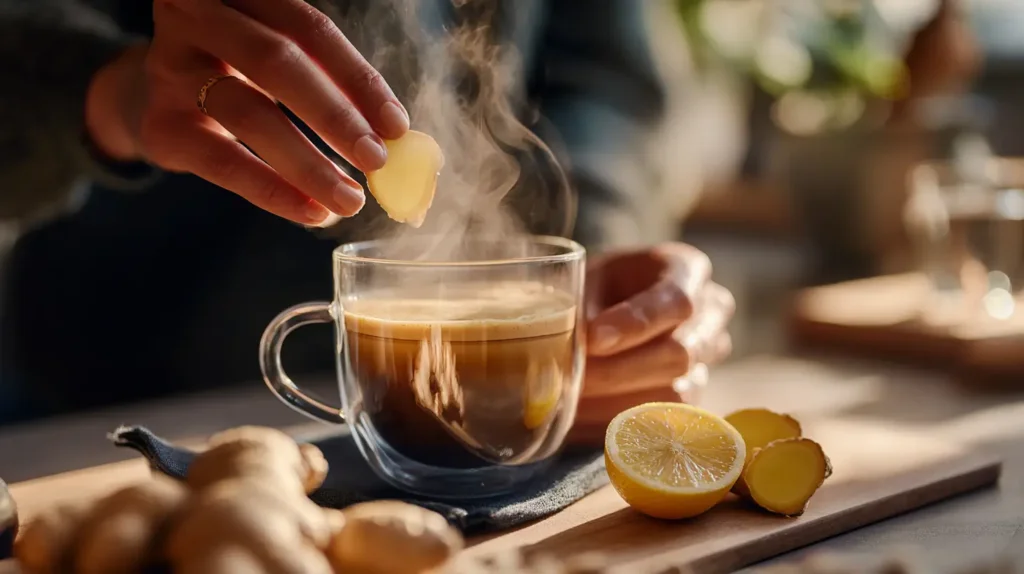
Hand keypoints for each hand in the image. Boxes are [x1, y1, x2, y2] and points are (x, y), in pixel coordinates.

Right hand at [85, 0, 408, 225]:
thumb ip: (326, 83)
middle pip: (277, 62)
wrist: (156, 94)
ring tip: (350, 200)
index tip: (396, 126)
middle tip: (376, 161)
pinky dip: (273, 192)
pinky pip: (224, 163)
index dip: (357, 79)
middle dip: (335, 116)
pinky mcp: (160, 123)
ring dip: (309, 164)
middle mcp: (197, 18)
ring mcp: (171, 69)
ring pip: (250, 115)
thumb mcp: (275, 57)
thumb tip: (396, 140)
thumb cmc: (240, 73)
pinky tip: (311, 212)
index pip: (309, 29)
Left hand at [568, 243, 734, 444]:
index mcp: (686, 269)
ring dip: (618, 399)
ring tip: (572, 398)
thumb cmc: (598, 287)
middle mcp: (710, 313)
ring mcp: (707, 358)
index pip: (676, 300)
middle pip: (680, 352)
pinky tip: (586, 415)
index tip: (594, 339)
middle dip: (620, 370)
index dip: (636, 323)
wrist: (610, 307)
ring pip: (675, 391)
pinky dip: (622, 419)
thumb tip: (571, 352)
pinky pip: (667, 417)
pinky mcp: (695, 394)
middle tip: (571, 376)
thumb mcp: (587, 282)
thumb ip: (583, 311)